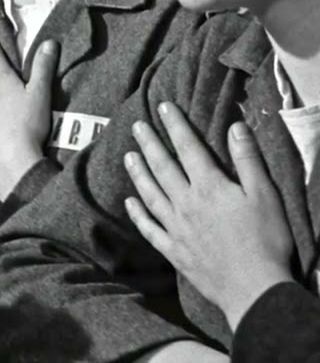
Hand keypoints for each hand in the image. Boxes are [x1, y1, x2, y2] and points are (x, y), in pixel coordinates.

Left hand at [124, 103, 293, 332]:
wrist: (253, 287)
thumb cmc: (265, 239)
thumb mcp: (264, 195)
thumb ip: (247, 160)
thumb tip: (235, 126)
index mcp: (208, 186)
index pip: (188, 148)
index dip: (175, 126)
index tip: (162, 107)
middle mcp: (185, 203)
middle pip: (162, 167)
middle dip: (149, 143)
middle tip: (136, 125)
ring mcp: (176, 227)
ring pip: (150, 194)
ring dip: (138, 173)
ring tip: (128, 156)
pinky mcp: (173, 250)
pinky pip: (149, 228)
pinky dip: (138, 214)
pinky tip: (129, 202)